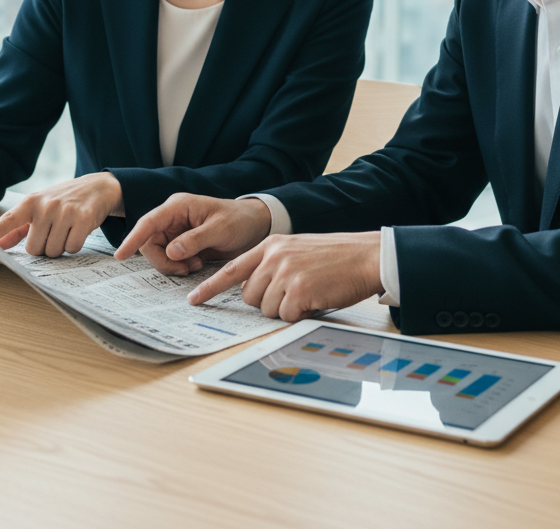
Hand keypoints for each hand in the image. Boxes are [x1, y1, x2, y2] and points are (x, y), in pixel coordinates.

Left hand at [0, 172, 123, 255]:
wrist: (98, 187)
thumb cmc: (63, 201)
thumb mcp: (39, 208)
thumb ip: (16, 228)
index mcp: (32, 202)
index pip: (11, 218)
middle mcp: (47, 206)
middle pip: (35, 249)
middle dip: (45, 247)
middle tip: (54, 232)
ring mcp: (65, 211)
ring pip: (54, 251)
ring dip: (61, 247)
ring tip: (67, 230)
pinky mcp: (84, 219)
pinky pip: (72, 248)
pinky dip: (74, 245)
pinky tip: (78, 231)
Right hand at [114, 193, 271, 274]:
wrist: (254, 225)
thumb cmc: (239, 220)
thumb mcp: (220, 229)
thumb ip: (195, 239)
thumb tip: (170, 251)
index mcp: (178, 206)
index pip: (149, 222)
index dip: (133, 238)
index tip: (121, 255)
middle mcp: (173, 218)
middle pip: (149, 242)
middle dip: (162, 260)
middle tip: (184, 269)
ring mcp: (176, 231)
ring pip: (158, 253)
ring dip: (171, 265)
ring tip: (194, 266)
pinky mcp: (181, 244)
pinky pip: (169, 259)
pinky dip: (178, 267)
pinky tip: (195, 265)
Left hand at [187, 232, 382, 322]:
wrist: (366, 256)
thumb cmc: (336, 257)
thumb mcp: (297, 250)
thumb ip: (273, 264)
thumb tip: (253, 291)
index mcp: (271, 245)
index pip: (232, 269)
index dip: (210, 287)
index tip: (193, 299)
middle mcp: (274, 256)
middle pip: (249, 296)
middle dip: (267, 302)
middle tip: (293, 294)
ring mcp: (285, 273)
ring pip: (267, 309)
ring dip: (286, 309)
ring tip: (308, 293)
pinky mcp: (299, 290)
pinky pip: (287, 316)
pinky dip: (301, 314)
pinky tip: (316, 299)